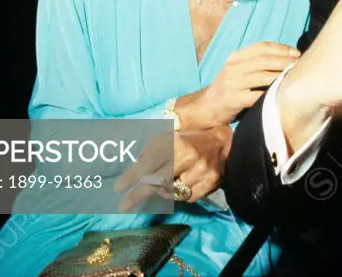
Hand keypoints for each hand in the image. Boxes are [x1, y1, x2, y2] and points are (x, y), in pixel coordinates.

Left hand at [114, 125, 233, 209]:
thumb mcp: (170, 136)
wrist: (223, 142)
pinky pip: (189, 198)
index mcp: (177, 142)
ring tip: (164, 185)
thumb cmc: (191, 137)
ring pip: (173, 193)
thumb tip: (134, 164)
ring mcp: (201, 172)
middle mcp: (189, 158)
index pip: (150, 161)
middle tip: (123, 206)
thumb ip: (152, 148)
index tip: (118, 188)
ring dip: (164, 192)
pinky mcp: (211, 184)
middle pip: (158, 182)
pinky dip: (181, 194)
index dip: (132, 176)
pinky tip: (183, 184)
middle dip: (138, 195)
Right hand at [174, 41, 300, 130]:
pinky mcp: (232, 99)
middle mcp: (232, 67)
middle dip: (284, 61)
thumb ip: (255, 63)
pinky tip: (281, 95)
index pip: (261, 47)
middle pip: (264, 60)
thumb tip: (285, 58)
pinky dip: (270, 94)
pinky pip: (256, 95)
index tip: (296, 53)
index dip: (281, 48)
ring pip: (262, 76)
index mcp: (235, 57)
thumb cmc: (228, 89)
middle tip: (299, 65)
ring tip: (294, 78)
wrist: (205, 108)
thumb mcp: (237, 71)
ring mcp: (231, 83)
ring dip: (281, 76)